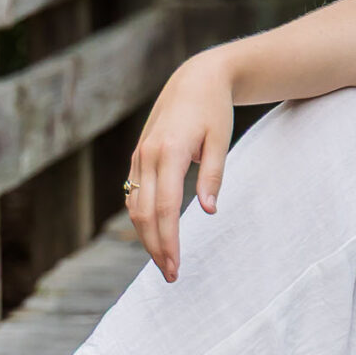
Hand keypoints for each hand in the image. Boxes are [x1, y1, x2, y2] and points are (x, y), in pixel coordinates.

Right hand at [125, 51, 238, 281]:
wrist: (196, 79)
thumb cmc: (214, 110)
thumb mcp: (220, 141)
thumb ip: (214, 176)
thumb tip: (209, 212)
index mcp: (169, 152)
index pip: (165, 208)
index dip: (168, 241)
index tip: (176, 267)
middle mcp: (147, 156)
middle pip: (145, 215)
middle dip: (156, 248)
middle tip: (171, 275)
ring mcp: (139, 157)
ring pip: (135, 207)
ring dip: (147, 237)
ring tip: (165, 260)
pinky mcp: (139, 157)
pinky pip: (135, 195)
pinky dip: (142, 218)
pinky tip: (155, 235)